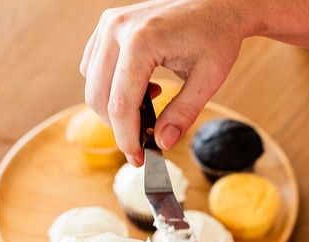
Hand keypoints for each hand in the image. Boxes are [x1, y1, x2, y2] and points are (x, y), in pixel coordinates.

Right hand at [80, 0, 249, 165]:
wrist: (217, 4)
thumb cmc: (217, 37)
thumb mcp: (209, 79)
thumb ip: (183, 113)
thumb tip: (161, 144)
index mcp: (142, 41)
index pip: (120, 104)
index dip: (126, 138)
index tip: (138, 160)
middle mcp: (117, 29)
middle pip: (98, 96)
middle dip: (118, 126)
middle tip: (143, 142)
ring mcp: (108, 24)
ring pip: (91, 84)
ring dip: (114, 105)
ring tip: (152, 101)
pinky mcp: (107, 25)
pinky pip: (93, 67)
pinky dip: (111, 86)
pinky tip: (143, 84)